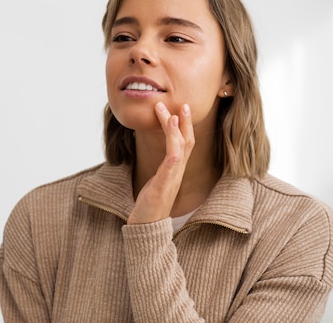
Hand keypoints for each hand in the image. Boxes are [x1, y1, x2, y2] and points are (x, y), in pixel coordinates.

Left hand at [127, 102, 194, 224]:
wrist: (146, 229)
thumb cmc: (149, 206)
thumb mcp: (155, 183)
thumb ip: (160, 170)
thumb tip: (160, 159)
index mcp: (174, 171)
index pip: (184, 145)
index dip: (184, 127)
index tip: (179, 110)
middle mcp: (177, 173)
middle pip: (186, 142)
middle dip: (185, 122)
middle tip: (182, 103)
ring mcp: (172, 179)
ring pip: (179, 149)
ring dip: (175, 129)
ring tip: (171, 112)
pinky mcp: (164, 185)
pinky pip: (172, 162)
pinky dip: (173, 144)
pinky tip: (171, 133)